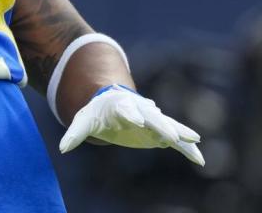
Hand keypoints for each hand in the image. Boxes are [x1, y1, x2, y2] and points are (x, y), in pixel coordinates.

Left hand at [59, 84, 204, 165]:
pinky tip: (199, 159)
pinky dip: (187, 148)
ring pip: (168, 125)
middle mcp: (140, 110)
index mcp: (120, 106)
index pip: (125, 109)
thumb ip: (74, 134)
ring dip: (180, 133)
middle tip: (170, 135)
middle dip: (161, 125)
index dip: (131, 114)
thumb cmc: (97, 113)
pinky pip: (176, 140)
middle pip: (151, 117)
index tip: (137, 121)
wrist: (112, 103)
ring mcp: (152, 120)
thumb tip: (63, 148)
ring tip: (195, 140)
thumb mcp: (83, 121)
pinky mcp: (159, 131)